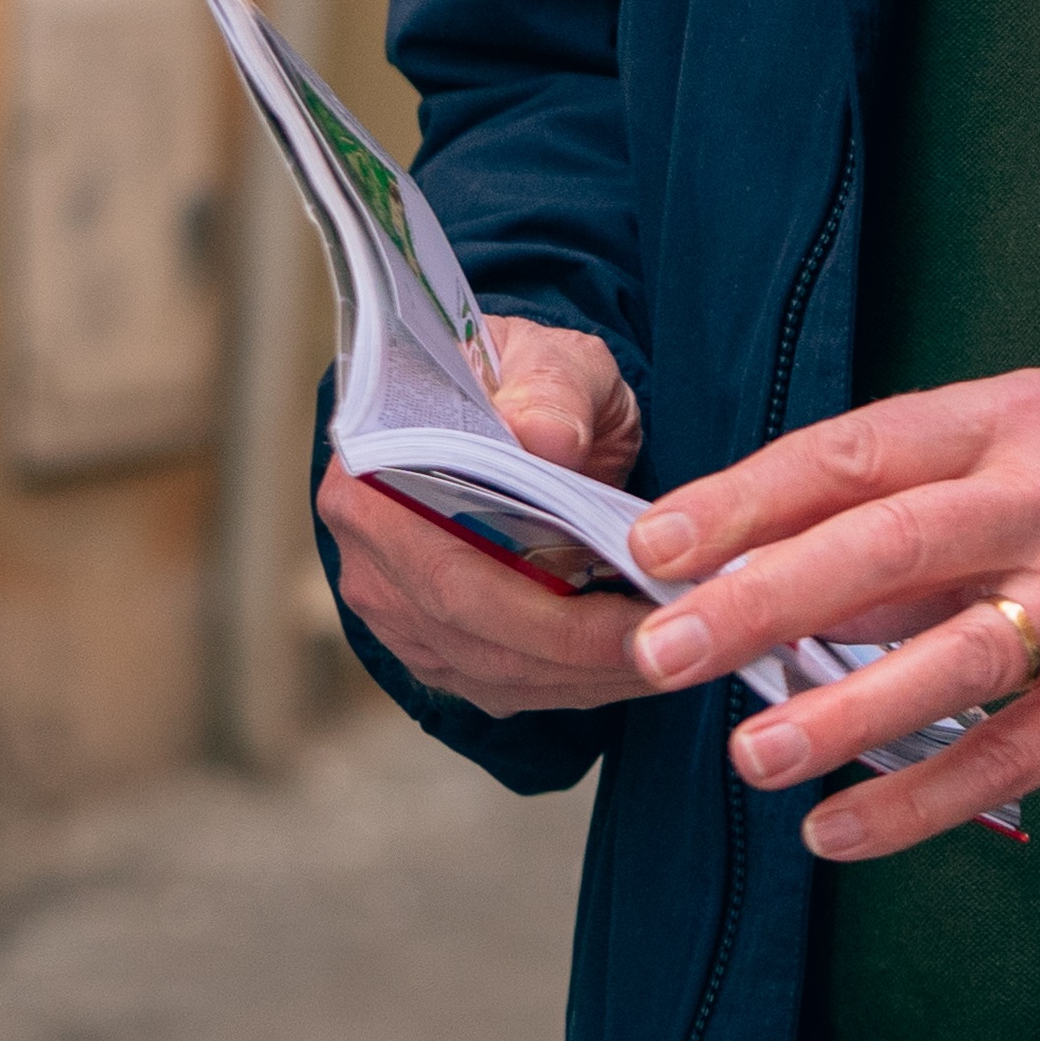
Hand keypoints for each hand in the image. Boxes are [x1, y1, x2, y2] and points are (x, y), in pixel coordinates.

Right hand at [322, 316, 659, 716]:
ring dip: (583, 676)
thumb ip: (551, 388)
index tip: (634, 610)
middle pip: (470, 629)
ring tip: (670, 655)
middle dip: (578, 650)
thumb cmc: (531, 381)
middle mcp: (368, 551)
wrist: (519, 403)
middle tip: (671, 645)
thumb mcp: (551, 357)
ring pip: (487, 669)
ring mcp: (392, 606)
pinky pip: (498, 683)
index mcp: (373, 473)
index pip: (449, 565)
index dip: (543, 606)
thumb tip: (547, 437)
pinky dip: (570, 683)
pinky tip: (631, 664)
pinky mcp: (429, 642)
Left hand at [617, 372, 1039, 860]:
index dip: (750, 500)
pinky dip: (916, 802)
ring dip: (842, 710)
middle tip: (667, 648)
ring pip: (955, 656)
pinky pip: (1007, 757)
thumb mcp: (1023, 447)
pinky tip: (834, 832)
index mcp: (1012, 418)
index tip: (658, 546)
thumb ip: (905, 503)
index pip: (858, 451)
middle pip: (894, 545)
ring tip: (748, 754)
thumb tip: (753, 577)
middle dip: (767, 598)